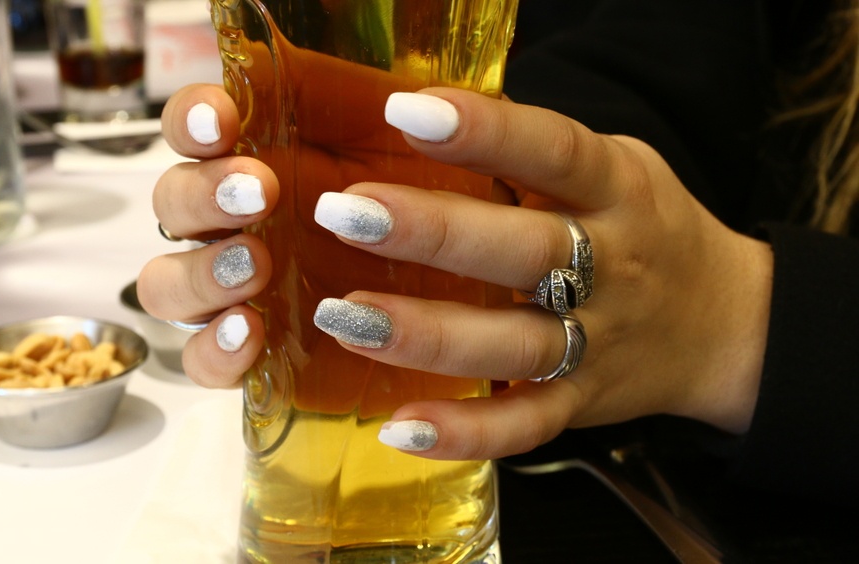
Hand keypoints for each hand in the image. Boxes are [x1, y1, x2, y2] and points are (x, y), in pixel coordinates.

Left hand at [138, 83, 773, 460]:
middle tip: (346, 213)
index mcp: (619, 191)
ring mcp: (597, 342)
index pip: (554, 152)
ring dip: (426, 335)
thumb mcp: (617, 167)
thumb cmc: (648, 228)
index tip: (408, 113)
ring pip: (513, 344)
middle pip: (523, 250)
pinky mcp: (583, 402)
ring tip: (344, 315)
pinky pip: (526, 426)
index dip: (486, 131)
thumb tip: (431, 120)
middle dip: (432, 231)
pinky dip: (467, 433)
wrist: (724, 324)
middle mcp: (612, 266)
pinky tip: (400, 429)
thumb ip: (539, 154)